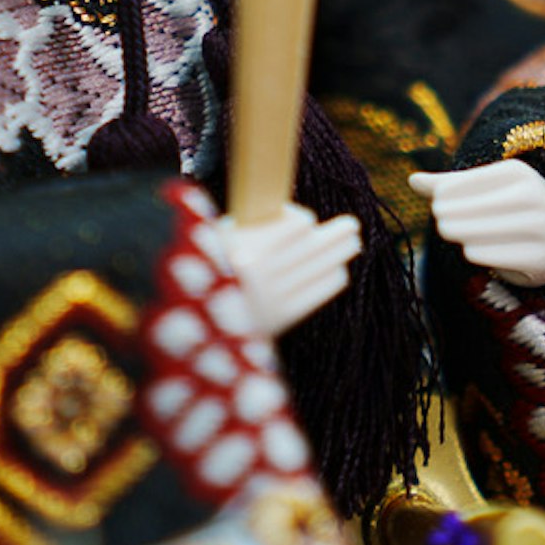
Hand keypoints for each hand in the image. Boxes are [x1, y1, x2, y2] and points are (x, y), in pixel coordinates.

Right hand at [200, 206, 360, 338]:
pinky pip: (319, 292)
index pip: (296, 226)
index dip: (304, 221)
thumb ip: (255, 224)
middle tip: (352, 225)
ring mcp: (272, 298)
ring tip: (352, 244)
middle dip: (336, 234)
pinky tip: (337, 271)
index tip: (306, 222)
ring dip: (340, 253)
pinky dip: (332, 278)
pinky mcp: (281, 319)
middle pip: (314, 246)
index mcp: (242, 247)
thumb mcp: (220, 237)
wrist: (193, 324)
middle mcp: (259, 273)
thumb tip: (301, 219)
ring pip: (322, 267)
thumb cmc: (210, 268)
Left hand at [410, 161, 544, 285]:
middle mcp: (534, 197)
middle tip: (441, 223)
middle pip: (474, 208)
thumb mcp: (487, 188)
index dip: (446, 193)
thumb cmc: (512, 205)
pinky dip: (477, 254)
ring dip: (461, 235)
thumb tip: (411, 181)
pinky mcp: (542, 258)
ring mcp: (541, 229)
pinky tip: (470, 250)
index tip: (436, 203)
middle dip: (450, 216)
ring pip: (482, 233)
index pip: (470, 182)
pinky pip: (496, 257)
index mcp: (519, 173)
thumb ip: (449, 185)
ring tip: (452, 234)